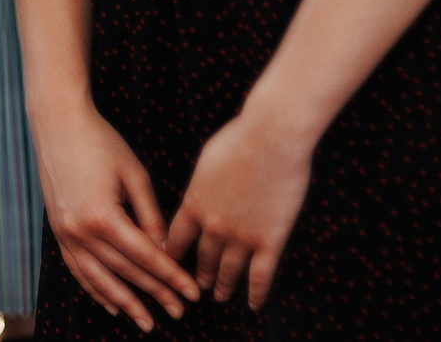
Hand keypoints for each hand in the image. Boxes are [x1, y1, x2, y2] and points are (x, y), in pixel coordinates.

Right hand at [35, 99, 198, 331]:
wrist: (58, 123)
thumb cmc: (101, 142)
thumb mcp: (134, 174)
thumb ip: (150, 215)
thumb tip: (166, 250)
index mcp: (103, 216)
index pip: (145, 256)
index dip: (171, 276)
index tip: (191, 293)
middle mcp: (81, 231)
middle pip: (125, 271)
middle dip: (155, 293)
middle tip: (179, 312)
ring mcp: (65, 233)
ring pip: (99, 279)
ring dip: (125, 302)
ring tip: (146, 321)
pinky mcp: (58, 230)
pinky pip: (77, 269)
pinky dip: (95, 289)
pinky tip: (111, 303)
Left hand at [165, 104, 315, 309]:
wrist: (270, 136)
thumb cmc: (239, 137)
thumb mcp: (206, 161)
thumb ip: (201, 185)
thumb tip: (200, 195)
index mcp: (194, 203)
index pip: (176, 239)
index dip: (172, 255)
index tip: (170, 265)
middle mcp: (213, 226)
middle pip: (202, 259)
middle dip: (198, 275)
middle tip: (196, 286)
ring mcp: (241, 236)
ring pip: (229, 271)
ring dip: (223, 286)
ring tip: (220, 296)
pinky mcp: (269, 239)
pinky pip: (261, 275)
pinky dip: (257, 293)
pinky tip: (254, 304)